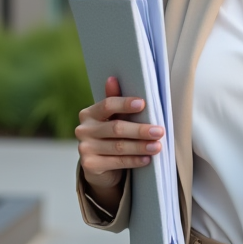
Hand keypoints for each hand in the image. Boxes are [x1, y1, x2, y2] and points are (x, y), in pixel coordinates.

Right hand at [75, 76, 163, 190]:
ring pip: (118, 146)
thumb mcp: (112, 118)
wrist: (98, 165)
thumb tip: (113, 79)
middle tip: (159, 131)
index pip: (108, 105)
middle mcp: (83, 130)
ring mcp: (85, 148)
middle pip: (116, 128)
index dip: (125, 104)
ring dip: (140, 146)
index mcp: (89, 113)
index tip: (143, 104)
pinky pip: (117, 162)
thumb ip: (115, 100)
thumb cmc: (109, 135)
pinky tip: (146, 159)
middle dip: (140, 130)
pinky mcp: (90, 165)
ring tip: (157, 146)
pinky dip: (134, 160)